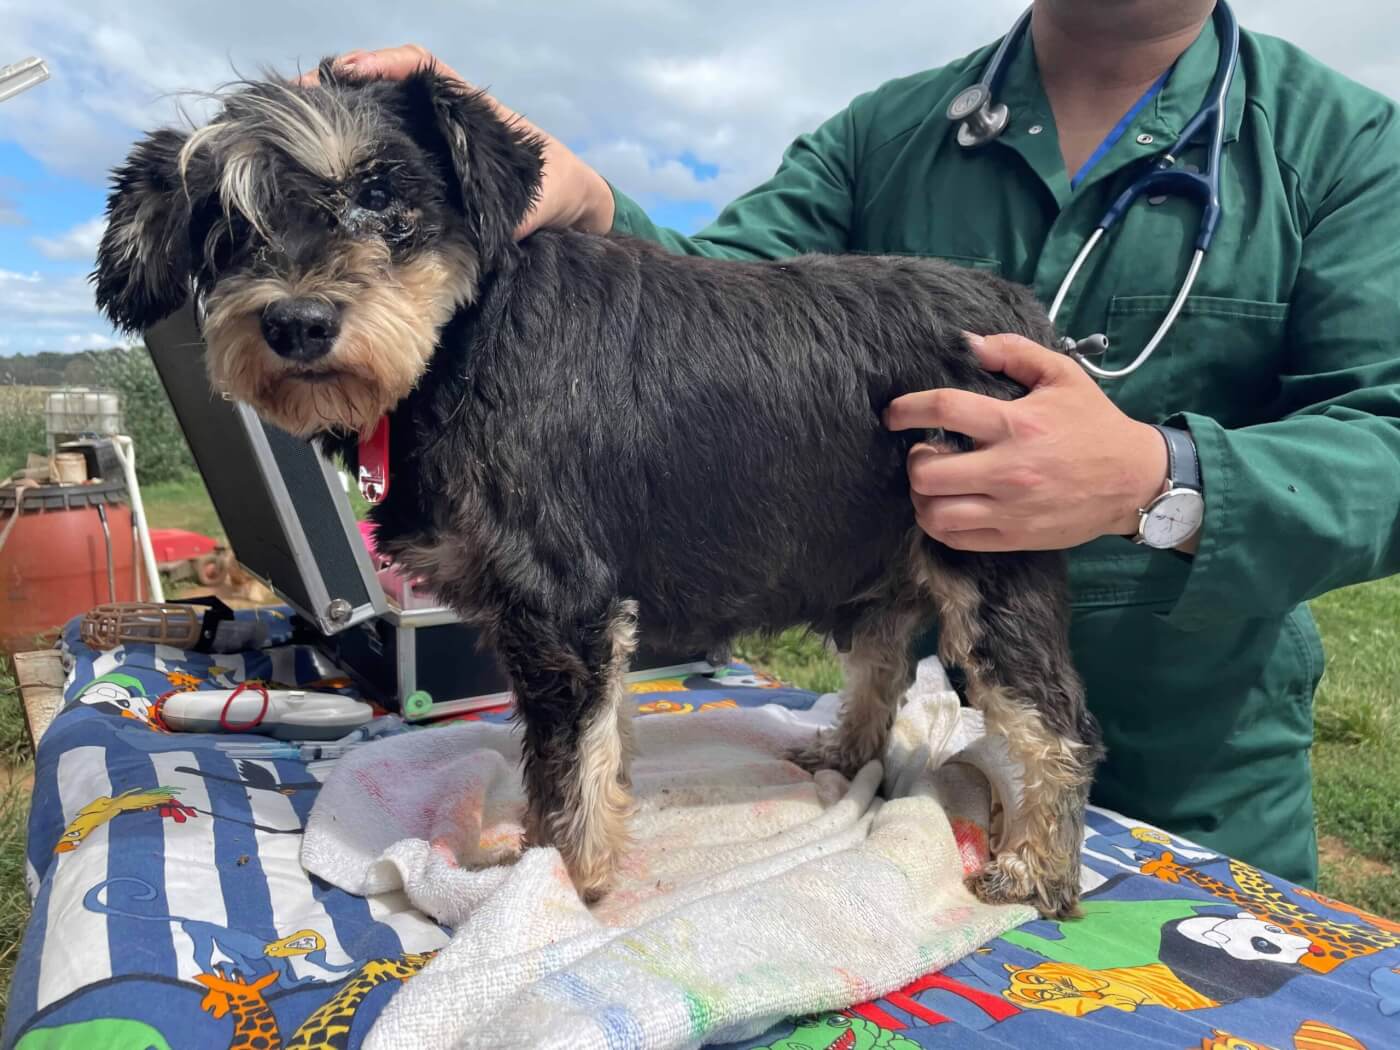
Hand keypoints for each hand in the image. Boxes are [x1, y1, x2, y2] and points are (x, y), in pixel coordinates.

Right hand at [299, 45, 615, 237]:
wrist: (567, 219)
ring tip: (290, 131)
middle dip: (337, 92)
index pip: (420, 68)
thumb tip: (485, 230)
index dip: (385, 64)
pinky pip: (380, 169)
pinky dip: (349, 166)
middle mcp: (440, 126)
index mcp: (466, 110)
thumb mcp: (539, 193)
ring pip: (373, 128)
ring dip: (333, 126)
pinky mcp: (419, 187)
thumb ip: (516, 208)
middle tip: (295, 100)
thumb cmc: (556, 191)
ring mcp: (426, 154)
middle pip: (381, 93)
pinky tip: (317, 178)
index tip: (351, 71)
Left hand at [884, 333, 1171, 551]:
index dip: (907, 409)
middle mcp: (1009, 469)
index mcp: (1017, 424)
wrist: (1134, 481)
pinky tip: (948, 506)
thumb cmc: (1093, 424)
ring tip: (935, 483)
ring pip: (934, 512)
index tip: (894, 414)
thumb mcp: (1062, 376)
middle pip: (927, 472)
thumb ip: (1015, 352)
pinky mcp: (1013, 537)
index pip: (945, 409)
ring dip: (922, 497)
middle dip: (915, 459)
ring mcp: (1009, 509)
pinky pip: (955, 538)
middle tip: (925, 452)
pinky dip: (939, 523)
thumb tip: (969, 343)